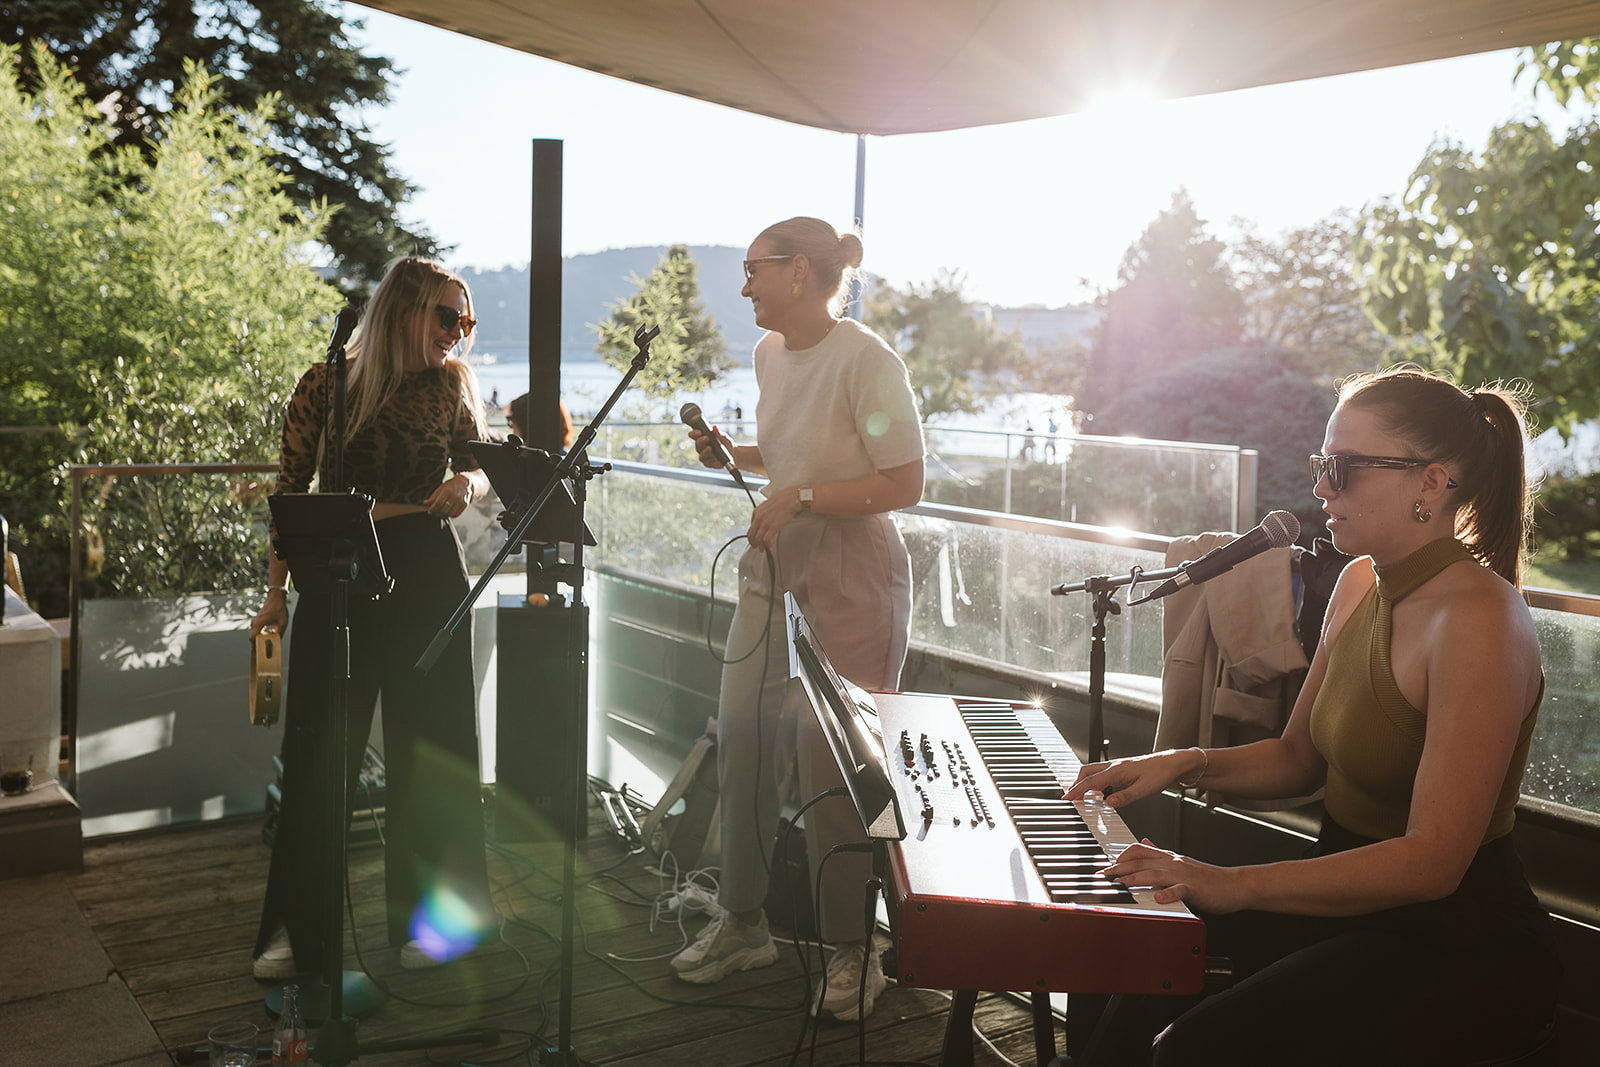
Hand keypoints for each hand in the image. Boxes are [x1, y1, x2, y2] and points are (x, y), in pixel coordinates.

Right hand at [250, 593, 288, 641]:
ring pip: (255, 632)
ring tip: (269, 638)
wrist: (276, 598)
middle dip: (259, 641)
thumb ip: (279, 633)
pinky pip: (257, 628)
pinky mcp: (257, 619)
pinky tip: (268, 633)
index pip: (251, 638)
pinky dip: (261, 632)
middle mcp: (255, 622)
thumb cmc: (279, 609)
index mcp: (259, 623)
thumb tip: (276, 642)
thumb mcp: (282, 623)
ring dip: (261, 636)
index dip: (255, 644)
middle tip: (266, 645)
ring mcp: (255, 620)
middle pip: (253, 636)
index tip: (261, 648)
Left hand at [424, 473, 473, 517]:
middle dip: (437, 513)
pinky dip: (451, 515)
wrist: (465, 482)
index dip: (432, 509)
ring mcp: (461, 500)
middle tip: (434, 513)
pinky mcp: (465, 504)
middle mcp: (455, 496)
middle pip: (444, 510)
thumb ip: (433, 496)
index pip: (438, 503)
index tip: (429, 511)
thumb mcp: (441, 488)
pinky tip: (447, 513)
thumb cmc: (451, 485)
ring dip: (443, 515)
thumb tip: (425, 503)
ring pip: (450, 513)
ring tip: (439, 513)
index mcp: (448, 490)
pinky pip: (456, 514)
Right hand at [688, 425, 731, 469]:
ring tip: (709, 448)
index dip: (694, 433)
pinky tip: (715, 457)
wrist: (733, 454)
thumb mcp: (724, 438)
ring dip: (705, 451)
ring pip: (701, 455)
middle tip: (706, 438)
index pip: (694, 435)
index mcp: (702, 439)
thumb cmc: (726, 444)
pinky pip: (707, 463)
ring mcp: (704, 456)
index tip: (698, 431)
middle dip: (701, 441)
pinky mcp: (708, 464)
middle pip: (697, 445)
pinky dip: (712, 460)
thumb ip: (719, 433)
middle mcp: (701, 448)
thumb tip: (714, 427)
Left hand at [746, 486, 802, 551]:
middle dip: (752, 543)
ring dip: (760, 546)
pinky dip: (767, 545)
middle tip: (755, 546)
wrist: (790, 499)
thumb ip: (763, 513)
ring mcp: (765, 523)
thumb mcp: (768, 505)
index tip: (755, 538)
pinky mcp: (773, 527)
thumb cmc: (782, 500)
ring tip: (763, 549)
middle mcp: (759, 518)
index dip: (752, 535)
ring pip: (757, 539)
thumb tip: (764, 520)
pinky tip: (769, 545)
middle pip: (751, 535)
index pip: (750, 527)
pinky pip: (766, 540)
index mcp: (756, 512)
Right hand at [1065, 748, 1193, 808]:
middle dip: (1075, 784)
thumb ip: (1125, 797)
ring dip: (1083, 782)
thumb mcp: (1144, 789)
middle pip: (1086, 772)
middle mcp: (1114, 766)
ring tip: (1079, 794)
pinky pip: (1101, 773)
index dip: (1077, 791)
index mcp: (1117, 771)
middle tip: (1070, 797)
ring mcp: (1117, 766)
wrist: (1172, 764)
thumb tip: (1108, 804)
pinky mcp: (1122, 769)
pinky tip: (1097, 790)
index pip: (1091, 781)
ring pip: (1092, 771)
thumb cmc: (1161, 773)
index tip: (1067, 798)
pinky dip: (1094, 781)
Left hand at [1100, 840, 1243, 912]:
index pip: (1138, 851)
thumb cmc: (1208, 878)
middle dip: (1118, 869)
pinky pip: (1180, 890)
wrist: (1234, 884)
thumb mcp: (1180, 861)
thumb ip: (1160, 853)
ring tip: (1120, 886)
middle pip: (1140, 862)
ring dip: (1135, 879)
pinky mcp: (1195, 888)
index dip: (1119, 857)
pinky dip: (1169, 894)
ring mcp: (1183, 875)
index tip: (1104, 867)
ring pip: (1154, 874)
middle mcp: (1172, 863)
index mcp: (1168, 858)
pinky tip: (1159, 898)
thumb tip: (1144, 841)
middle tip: (1102, 877)